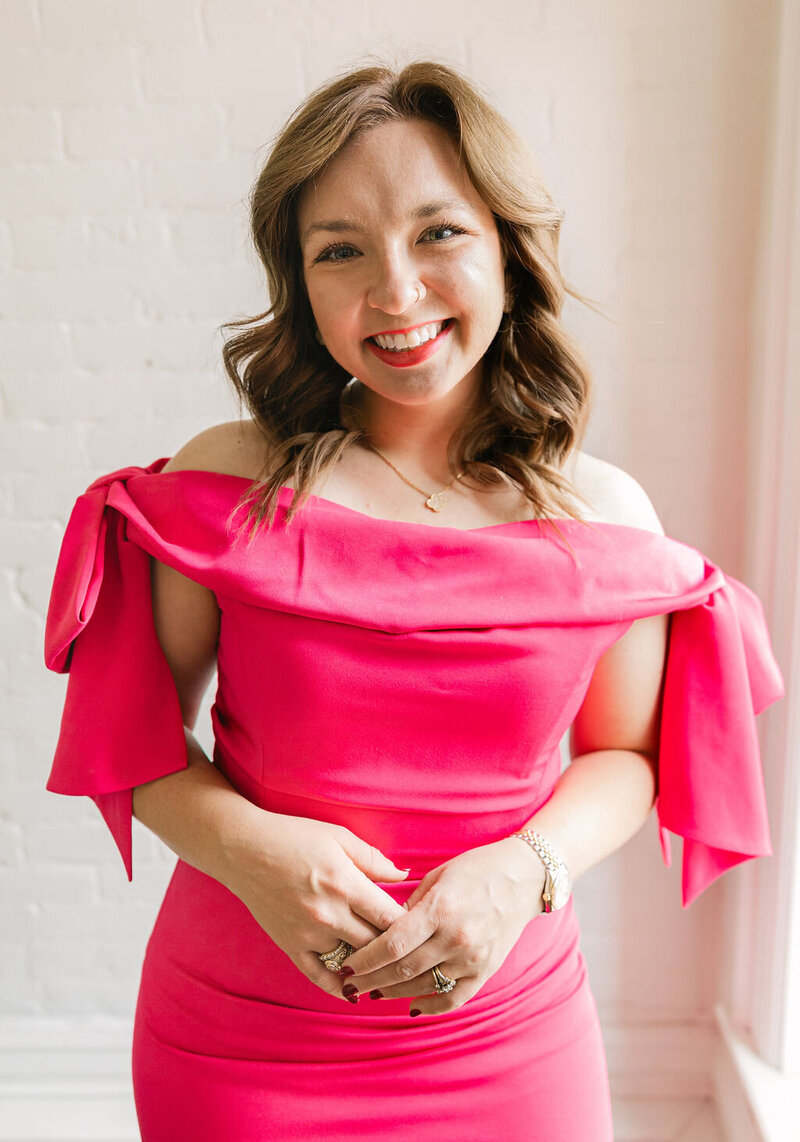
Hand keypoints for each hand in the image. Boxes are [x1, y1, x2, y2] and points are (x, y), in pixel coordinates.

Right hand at [224, 806, 409, 1002]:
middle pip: (376, 946)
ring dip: (372, 969)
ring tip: (392, 974)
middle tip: (412, 953)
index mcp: (345, 884)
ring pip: (352, 964)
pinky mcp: (290, 946)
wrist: (242, 848)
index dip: (411, 926)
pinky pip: (318, 977)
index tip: (422, 926)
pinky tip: (356, 993)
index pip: (391, 918)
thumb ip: (374, 859)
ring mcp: (307, 934)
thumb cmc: (293, 836)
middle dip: (397, 951)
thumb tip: (405, 875)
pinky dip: (339, 989)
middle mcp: (329, 914)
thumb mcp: (339, 837)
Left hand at [335, 838, 546, 1014]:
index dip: (365, 960)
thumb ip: (410, 905)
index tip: (346, 966)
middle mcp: (455, 937)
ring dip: (394, 994)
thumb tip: (385, 929)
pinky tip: (412, 1007)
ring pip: (424, 986)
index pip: (392, 944)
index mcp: (439, 909)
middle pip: (403, 969)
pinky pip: (455, 997)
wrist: (525, 876)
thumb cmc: (476, 868)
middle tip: (350, 987)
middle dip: (371, 981)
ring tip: (372, 994)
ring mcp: (473, 957)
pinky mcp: (486, 970)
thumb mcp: (437, 877)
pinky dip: (431, 1006)